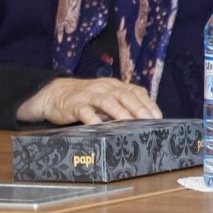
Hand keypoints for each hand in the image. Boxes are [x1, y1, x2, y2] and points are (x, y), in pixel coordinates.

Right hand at [16, 77, 163, 125]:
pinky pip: (85, 112)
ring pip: (107, 101)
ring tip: (130, 122)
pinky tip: (99, 127)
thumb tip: (144, 119)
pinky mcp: (75, 105)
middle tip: (149, 120)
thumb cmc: (86, 98)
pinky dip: (93, 119)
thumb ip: (122, 104)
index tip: (158, 117)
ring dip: (120, 112)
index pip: (136, 91)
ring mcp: (89, 96)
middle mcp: (105, 88)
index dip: (148, 103)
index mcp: (115, 85)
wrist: (55, 93)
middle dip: (138, 108)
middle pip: (125, 95)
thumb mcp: (106, 96)